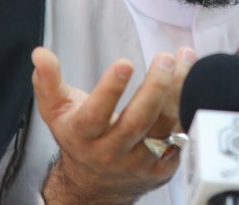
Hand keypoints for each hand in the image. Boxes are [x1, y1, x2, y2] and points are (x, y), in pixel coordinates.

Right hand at [31, 46, 196, 204]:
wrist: (94, 185)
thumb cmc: (80, 138)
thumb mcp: (57, 111)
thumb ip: (48, 81)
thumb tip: (40, 53)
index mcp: (84, 135)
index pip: (96, 114)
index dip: (110, 90)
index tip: (125, 63)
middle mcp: (111, 151)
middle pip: (138, 120)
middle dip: (154, 87)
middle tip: (165, 58)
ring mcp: (139, 161)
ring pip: (165, 126)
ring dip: (179, 90)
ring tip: (185, 60)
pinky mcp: (162, 167)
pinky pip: (182, 137)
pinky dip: (191, 110)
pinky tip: (198, 83)